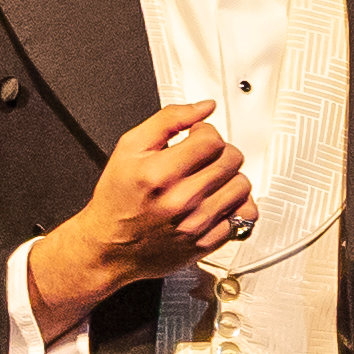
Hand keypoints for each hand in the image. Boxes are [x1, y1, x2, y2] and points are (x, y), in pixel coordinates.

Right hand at [33, 101, 257, 323]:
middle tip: (203, 158)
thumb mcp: (129, 149)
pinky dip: (234, 206)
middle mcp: (181, 200)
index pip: (211, 139)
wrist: (109, 246)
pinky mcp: (207, 242)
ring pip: (242, 186)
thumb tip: (202, 107)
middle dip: (219, 152)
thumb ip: (168, 120)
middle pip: (231, 159)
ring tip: (210, 180)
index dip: (205, 132)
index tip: (196, 138)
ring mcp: (196, 224)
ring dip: (230, 178)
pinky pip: (243, 216)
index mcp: (159, 173)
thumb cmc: (117, 199)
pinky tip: (215, 202)